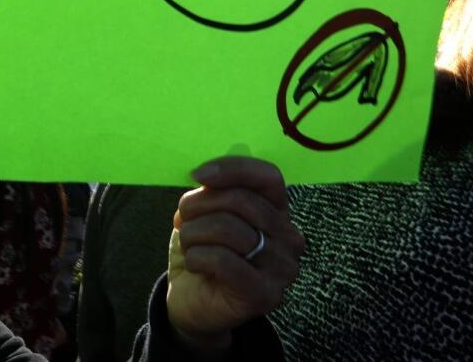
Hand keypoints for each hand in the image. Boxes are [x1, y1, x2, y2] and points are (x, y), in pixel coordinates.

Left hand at [165, 156, 304, 352]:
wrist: (191, 303)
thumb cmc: (201, 252)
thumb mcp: (203, 213)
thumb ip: (213, 191)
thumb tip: (205, 175)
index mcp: (279, 212)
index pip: (268, 177)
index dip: (232, 169)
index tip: (197, 175)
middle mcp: (290, 238)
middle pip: (241, 200)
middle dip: (199, 206)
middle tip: (182, 222)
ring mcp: (283, 269)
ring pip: (228, 228)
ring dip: (193, 234)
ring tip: (189, 246)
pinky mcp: (266, 295)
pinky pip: (223, 260)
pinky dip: (196, 257)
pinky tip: (194, 265)